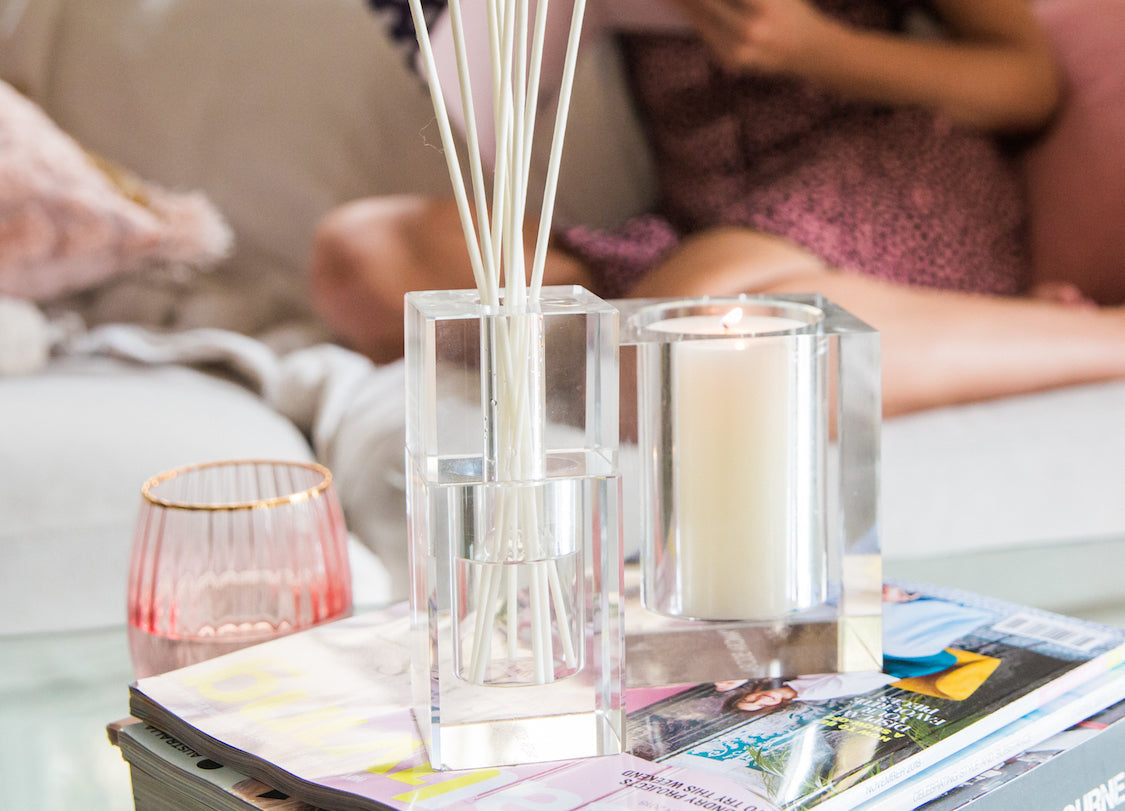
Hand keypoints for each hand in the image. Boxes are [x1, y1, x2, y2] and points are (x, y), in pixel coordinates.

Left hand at [664, 0, 837, 74]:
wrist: (807, 51)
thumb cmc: (790, 9)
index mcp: (765, 5)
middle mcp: (752, 30)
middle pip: (706, 2)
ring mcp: (739, 49)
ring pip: (700, 18)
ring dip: (681, 1)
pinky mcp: (730, 60)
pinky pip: (704, 32)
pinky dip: (691, 14)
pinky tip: (677, 3)